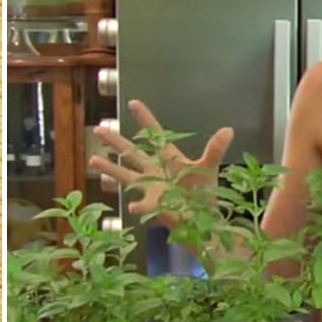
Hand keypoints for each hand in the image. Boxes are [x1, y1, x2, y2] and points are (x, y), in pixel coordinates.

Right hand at [89, 100, 233, 218]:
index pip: (155, 134)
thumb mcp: (209, 168)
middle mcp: (155, 170)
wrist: (203, 218)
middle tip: (98, 128)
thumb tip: (228, 129)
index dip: (145, 118)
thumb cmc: (204, 193)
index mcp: (168, 158)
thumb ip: (215, 149)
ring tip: (93, 159)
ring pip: (125, 175)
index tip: (133, 103)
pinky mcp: (153, 205)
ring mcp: (151, 188)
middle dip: (115, 140)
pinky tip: (133, 206)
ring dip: (110, 168)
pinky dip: (139, 205)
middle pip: (131, 152)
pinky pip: (143, 204)